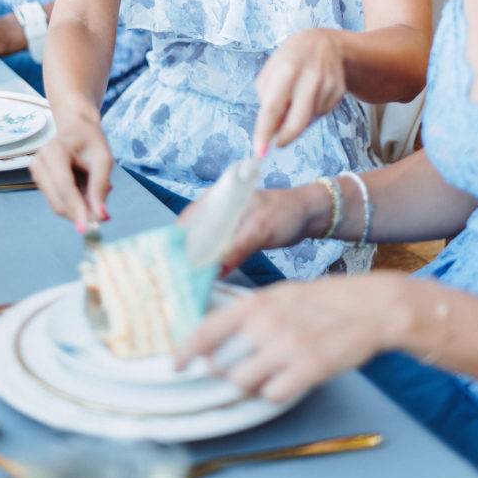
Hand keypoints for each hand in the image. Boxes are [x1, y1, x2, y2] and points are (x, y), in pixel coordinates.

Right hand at [30, 115, 112, 228]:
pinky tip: (86, 188)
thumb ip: (100, 187)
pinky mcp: (39, 182)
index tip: (87, 229)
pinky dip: (75, 203)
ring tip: (97, 189)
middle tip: (104, 215)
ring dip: (79, 207)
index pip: (64, 186)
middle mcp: (38, 163)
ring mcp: (36, 173)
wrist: (76, 128)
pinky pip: (58, 201)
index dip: (76, 208)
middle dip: (80, 213)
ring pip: (57, 205)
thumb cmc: (91, 142)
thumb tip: (101, 217)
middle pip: (58, 201)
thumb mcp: (103, 159)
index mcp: (54, 151)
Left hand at [177, 272, 409, 401]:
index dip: (186, 351)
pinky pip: (273, 395)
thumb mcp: (281, 295)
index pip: (207, 330)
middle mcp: (266, 324)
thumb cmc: (323, 301)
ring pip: (244, 384)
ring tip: (273, 369)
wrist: (370, 307)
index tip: (176, 365)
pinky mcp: (308, 368)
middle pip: (222, 365)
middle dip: (228, 371)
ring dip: (253, 383)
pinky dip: (278, 391)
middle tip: (248, 364)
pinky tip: (292, 376)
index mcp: (257, 303)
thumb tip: (216, 338)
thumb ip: (249, 314)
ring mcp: (287, 347)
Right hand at [178, 183, 332, 274]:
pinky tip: (209, 275)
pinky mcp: (235, 235)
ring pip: (205, 242)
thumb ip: (237, 248)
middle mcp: (218, 208)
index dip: (176, 238)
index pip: (189, 218)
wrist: (308, 215)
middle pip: (193, 232)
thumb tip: (215, 270)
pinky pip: (217, 249)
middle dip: (185, 253)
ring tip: (189, 280)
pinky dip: (212, 261)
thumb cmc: (286, 213)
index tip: (169, 261)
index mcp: (219, 197)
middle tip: (178, 276)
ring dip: (198, 259)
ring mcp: (226, 222)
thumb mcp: (260, 230)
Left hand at [254, 29, 346, 151]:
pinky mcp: (338, 92)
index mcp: (287, 68)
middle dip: (284, 139)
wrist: (328, 43)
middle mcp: (310, 78)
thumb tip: (269, 127)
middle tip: (275, 144)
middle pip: (297, 122)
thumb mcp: (272, 67)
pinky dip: (310, 113)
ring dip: (297, 120)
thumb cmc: (292, 57)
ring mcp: (327, 86)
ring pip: (308, 120)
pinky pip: (320, 114)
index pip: (273, 107)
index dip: (265, 132)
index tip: (259, 152)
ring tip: (295, 99)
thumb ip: (267, 95)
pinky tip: (309, 97)